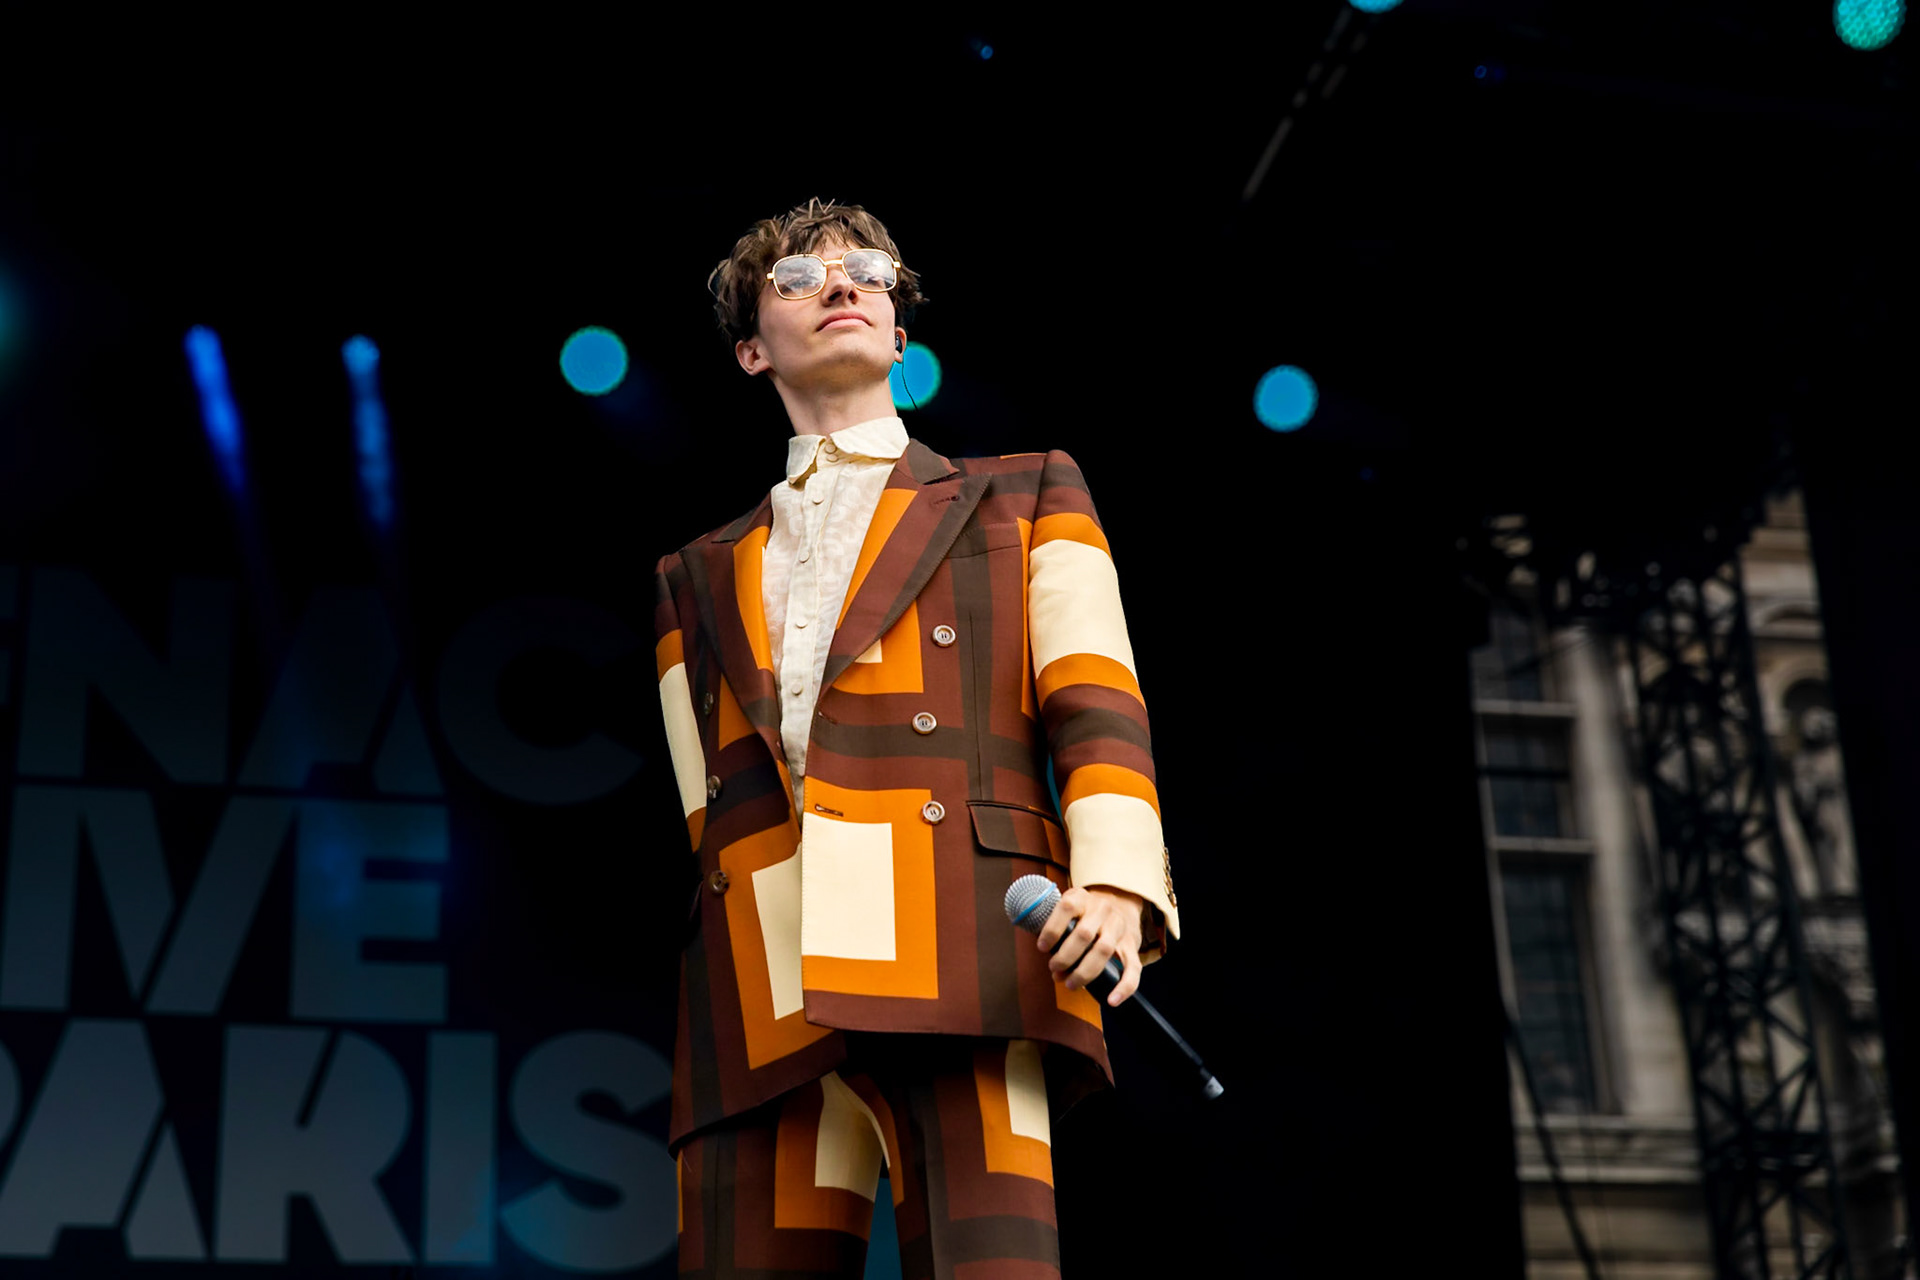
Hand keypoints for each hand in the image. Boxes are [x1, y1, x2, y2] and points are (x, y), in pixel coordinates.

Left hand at [1036, 885, 1145, 1006]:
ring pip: (1104, 950)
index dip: (1052, 929)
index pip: (1067, 908)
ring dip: (1084, 972)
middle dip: (1066, 956)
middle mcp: (1102, 910)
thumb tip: (1054, 970)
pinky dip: (1123, 987)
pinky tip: (1112, 1000)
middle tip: (1054, 969)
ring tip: (1070, 984)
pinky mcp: (1132, 945)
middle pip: (1084, 934)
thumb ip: (1057, 933)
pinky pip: (1133, 968)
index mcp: (1082, 898)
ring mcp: (1119, 927)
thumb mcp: (1068, 911)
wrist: (1118, 904)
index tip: (1042, 948)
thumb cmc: (1083, 915)